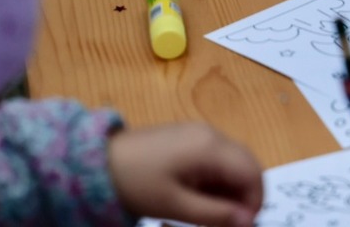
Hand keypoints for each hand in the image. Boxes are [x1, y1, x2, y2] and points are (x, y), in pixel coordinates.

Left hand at [108, 122, 262, 226]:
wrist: (95, 161)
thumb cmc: (136, 184)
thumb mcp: (176, 205)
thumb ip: (216, 214)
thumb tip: (249, 220)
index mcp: (211, 147)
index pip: (252, 173)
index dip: (254, 201)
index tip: (242, 225)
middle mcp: (212, 133)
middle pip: (246, 164)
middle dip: (245, 195)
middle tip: (229, 223)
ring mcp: (201, 133)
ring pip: (233, 162)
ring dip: (231, 189)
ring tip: (211, 214)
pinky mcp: (190, 137)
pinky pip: (217, 158)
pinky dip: (217, 179)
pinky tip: (199, 197)